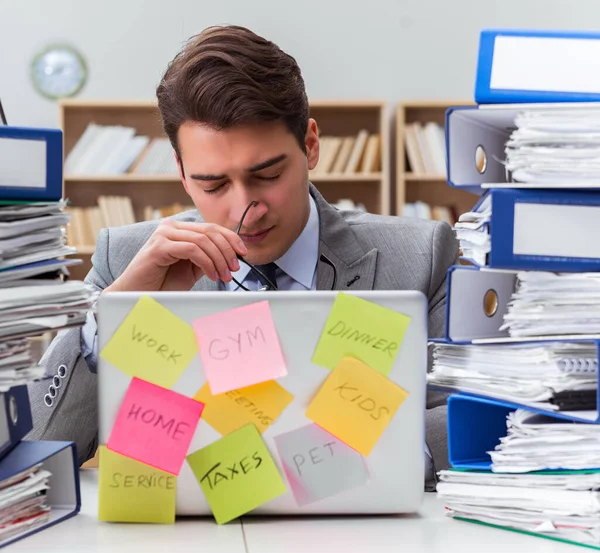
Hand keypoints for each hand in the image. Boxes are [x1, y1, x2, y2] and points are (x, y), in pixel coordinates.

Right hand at [106, 219, 247, 291]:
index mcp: (180, 229)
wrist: (138, 294)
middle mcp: (171, 227)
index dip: (231, 238)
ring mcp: (163, 234)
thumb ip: (208, 257)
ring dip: (219, 260)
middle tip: (234, 268)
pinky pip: (192, 250)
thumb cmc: (162, 282)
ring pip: (203, 241)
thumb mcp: (192, 268)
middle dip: (227, 251)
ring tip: (224, 275)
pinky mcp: (159, 246)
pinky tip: (211, 275)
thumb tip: (233, 255)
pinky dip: (207, 263)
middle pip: (210, 231)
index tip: (243, 253)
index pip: (211, 227)